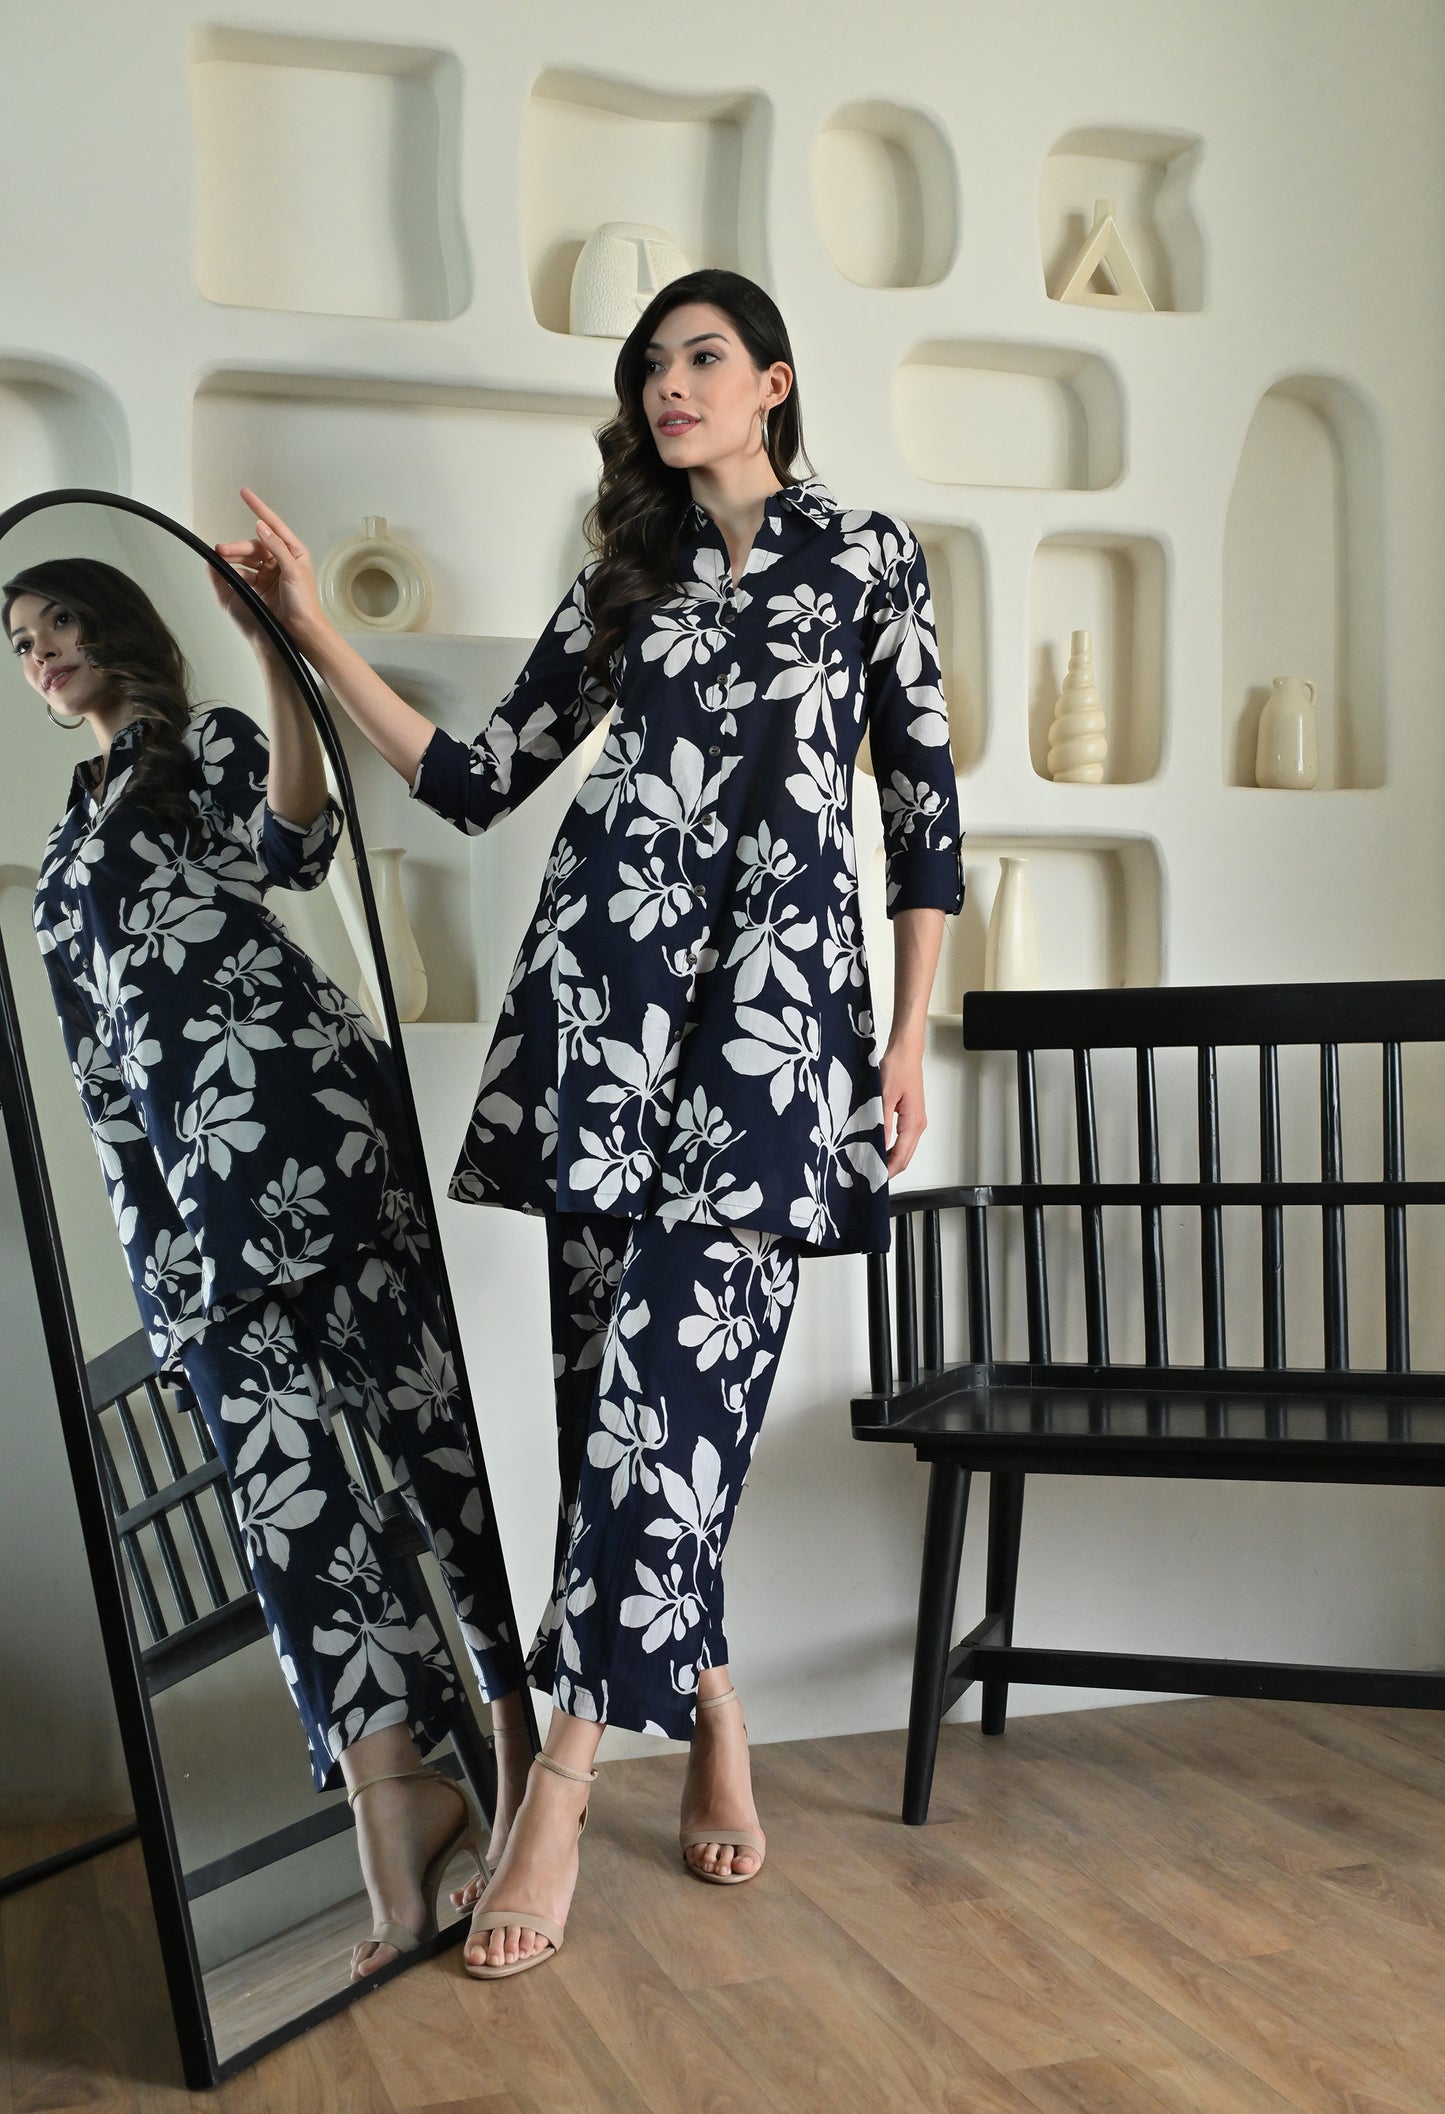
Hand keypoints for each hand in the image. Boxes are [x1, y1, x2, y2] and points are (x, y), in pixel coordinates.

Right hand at [215, 488, 327, 644]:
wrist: (301, 629)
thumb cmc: (304, 601)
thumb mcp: (293, 570)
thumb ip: (277, 547)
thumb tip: (262, 526)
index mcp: (293, 551)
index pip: (272, 524)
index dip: (258, 508)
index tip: (244, 493)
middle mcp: (280, 559)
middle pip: (254, 545)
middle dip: (237, 546)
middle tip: (222, 549)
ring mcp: (269, 573)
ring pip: (246, 558)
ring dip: (233, 557)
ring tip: (220, 559)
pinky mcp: (260, 586)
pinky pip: (243, 573)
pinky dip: (233, 571)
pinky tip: (225, 570)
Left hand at [879, 1035, 926, 1177]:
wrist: (906, 1051)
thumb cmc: (898, 1067)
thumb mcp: (884, 1096)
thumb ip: (882, 1123)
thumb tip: (878, 1146)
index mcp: (914, 1123)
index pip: (901, 1157)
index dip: (887, 1171)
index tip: (872, 1179)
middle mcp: (918, 1125)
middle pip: (904, 1157)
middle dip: (888, 1170)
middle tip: (868, 1178)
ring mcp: (915, 1122)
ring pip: (903, 1150)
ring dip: (889, 1160)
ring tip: (869, 1165)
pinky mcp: (909, 1117)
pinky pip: (901, 1140)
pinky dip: (890, 1148)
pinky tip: (877, 1149)